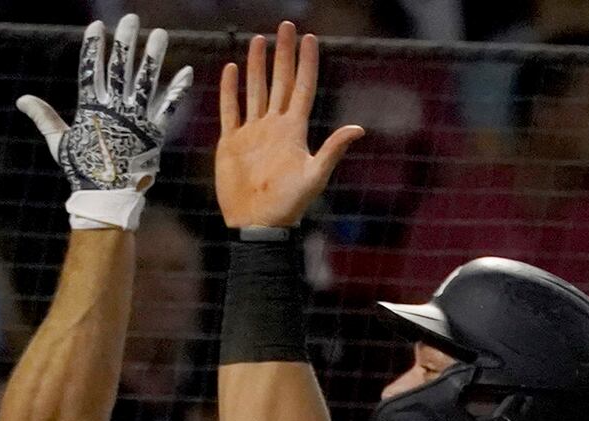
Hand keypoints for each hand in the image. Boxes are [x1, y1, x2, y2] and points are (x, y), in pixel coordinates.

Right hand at [19, 14, 192, 227]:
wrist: (106, 198)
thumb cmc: (82, 169)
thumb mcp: (59, 141)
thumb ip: (44, 117)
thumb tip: (22, 99)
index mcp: (91, 108)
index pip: (90, 70)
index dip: (93, 48)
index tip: (97, 26)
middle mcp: (115, 109)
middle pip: (120, 68)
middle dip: (125, 42)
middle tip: (131, 19)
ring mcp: (136, 119)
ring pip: (146, 81)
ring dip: (154, 56)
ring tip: (161, 34)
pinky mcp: (155, 132)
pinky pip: (169, 108)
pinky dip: (178, 90)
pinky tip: (187, 71)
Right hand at [215, 22, 363, 231]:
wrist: (258, 225)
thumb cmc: (289, 205)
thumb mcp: (315, 176)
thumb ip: (333, 149)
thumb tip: (359, 128)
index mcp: (294, 131)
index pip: (303, 88)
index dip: (307, 63)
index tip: (310, 38)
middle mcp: (274, 126)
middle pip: (280, 81)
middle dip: (283, 54)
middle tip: (285, 27)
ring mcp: (253, 132)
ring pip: (255, 89)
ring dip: (256, 65)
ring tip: (258, 40)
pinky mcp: (232, 142)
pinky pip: (230, 110)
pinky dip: (229, 90)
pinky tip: (230, 69)